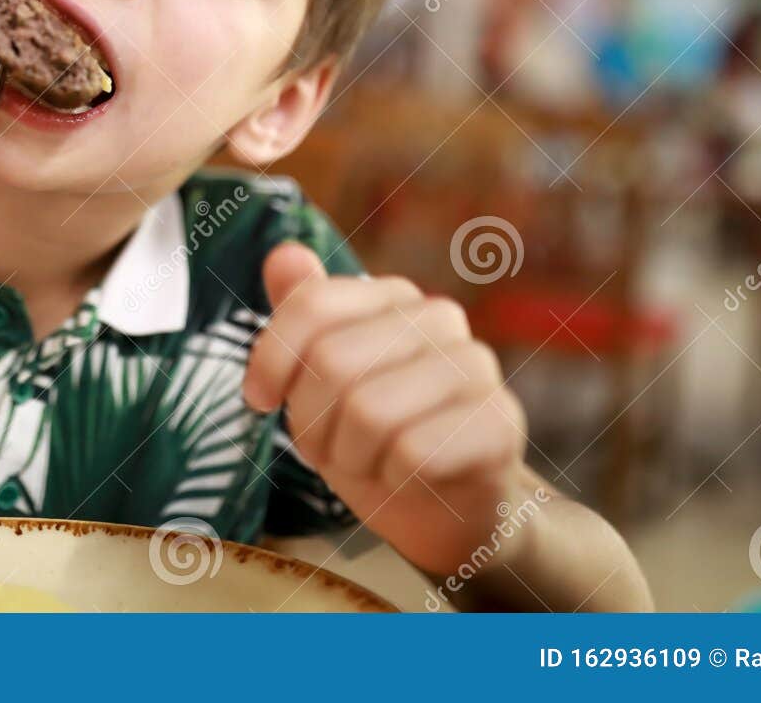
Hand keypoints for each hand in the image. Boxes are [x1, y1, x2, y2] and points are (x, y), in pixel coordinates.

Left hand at [243, 242, 530, 576]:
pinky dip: (390, 477)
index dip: (271, 360)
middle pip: (333, 362)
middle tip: (325, 446)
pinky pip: (412, 453)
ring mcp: (476, 367)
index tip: (260, 400)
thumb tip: (283, 252)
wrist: (440, 508)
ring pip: (369, 412)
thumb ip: (303, 314)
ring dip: (349, 455)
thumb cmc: (369, 435)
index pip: (312, 305)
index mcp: (392, 295)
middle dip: (310, 421)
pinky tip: (404, 476)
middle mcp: (439, 317)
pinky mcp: (500, 423)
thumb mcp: (319, 376)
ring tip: (365, 461)